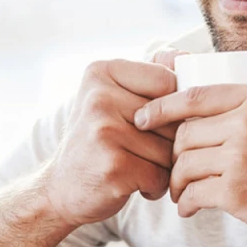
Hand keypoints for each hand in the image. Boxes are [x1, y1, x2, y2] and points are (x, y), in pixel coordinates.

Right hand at [41, 57, 179, 227]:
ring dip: (163, 166)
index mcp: (101, 72)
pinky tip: (134, 183)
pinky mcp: (113, 167)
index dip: (173, 107)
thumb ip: (148, 74)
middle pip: (172, 118)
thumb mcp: (112, 97)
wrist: (61, 189)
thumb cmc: (98, 140)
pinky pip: (161, 175)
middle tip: (142, 150)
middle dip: (168, 141)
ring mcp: (104, 132)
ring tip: (137, 166)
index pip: (168, 81)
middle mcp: (99, 98)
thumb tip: (185, 56)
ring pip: (170, 149)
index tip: (153, 121)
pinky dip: (155, 186)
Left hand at [133, 82, 246, 246]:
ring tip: (182, 193)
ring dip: (177, 183)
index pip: (195, 95)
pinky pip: (193, 193)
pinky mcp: (236, 191)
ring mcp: (240, 156)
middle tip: (175, 169)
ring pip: (184, 164)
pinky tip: (190, 209)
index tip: (145, 117)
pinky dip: (186, 203)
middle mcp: (246, 122)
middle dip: (173, 154)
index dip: (163, 106)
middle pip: (185, 133)